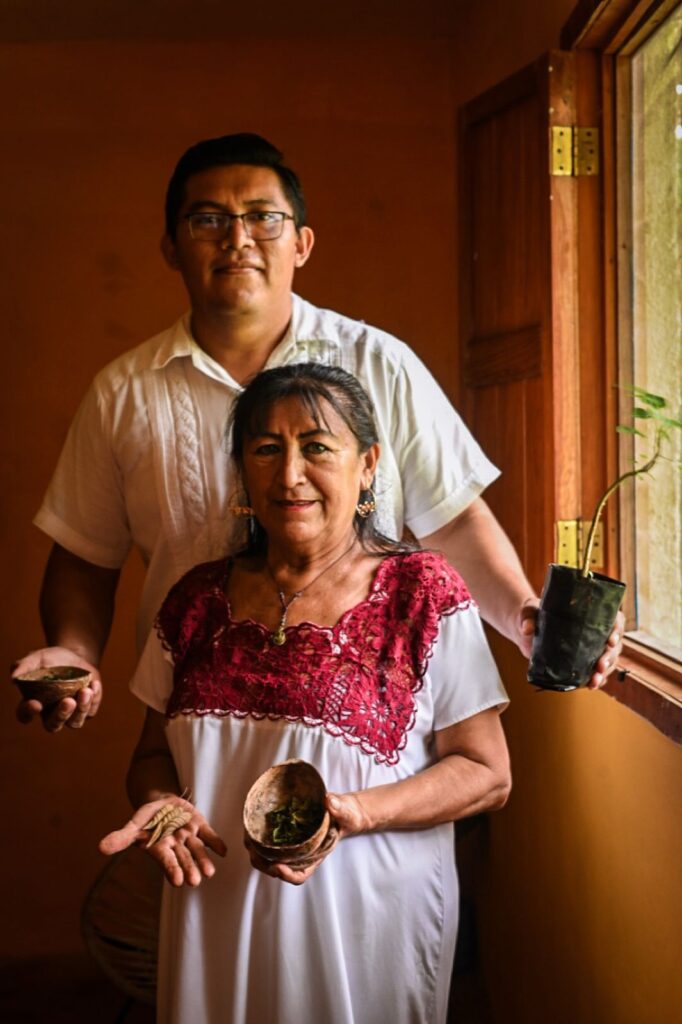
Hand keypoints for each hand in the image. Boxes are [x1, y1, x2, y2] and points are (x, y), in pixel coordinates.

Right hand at [12, 646, 101, 731]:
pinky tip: (93, 683)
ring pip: (75, 723)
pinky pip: (91, 711)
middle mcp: (50, 713)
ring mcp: (70, 713)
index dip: (28, 713)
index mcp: (33, 703)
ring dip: (81, 709)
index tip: (36, 703)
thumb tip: (14, 677)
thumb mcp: (37, 657)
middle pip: (53, 725)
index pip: (25, 715)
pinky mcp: (87, 709)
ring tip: (86, 690)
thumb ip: (24, 665)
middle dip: (61, 715)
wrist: (75, 656)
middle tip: (68, 701)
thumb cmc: (51, 659)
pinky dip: (94, 699)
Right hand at [99, 795, 226, 887]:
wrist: (162, 803)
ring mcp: (189, 837)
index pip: (167, 862)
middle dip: (190, 869)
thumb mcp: (134, 826)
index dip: (172, 870)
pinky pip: (209, 835)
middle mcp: (176, 846)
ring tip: (210, 873)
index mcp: (160, 849)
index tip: (178, 882)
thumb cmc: (147, 819)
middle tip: (195, 881)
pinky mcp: (200, 826)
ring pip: (198, 850)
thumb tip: (100, 848)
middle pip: (184, 859)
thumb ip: (121, 838)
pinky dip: (216, 842)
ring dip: (204, 861)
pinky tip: (223, 851)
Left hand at [245, 791, 365, 885]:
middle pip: (278, 869)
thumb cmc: (346, 815)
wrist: (342, 810)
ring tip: (249, 838)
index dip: (287, 875)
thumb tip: (329, 801)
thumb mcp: (346, 812)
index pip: (299, 875)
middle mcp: (301, 855)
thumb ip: (340, 808)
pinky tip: (252, 826)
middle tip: (253, 849)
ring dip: (257, 852)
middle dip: (263, 863)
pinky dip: (258, 837)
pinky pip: (269, 842)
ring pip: (270, 858)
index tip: (278, 867)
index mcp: (315, 856)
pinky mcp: (286, 834)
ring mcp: (292, 846)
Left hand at [518, 603, 623, 689]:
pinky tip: (591, 685)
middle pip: (614, 645)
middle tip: (600, 665)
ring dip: (605, 672)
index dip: (617, 630)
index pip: (614, 620)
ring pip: (609, 661)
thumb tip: (527, 629)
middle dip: (610, 657)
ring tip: (594, 680)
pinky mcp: (584, 663)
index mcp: (591, 614)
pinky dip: (597, 680)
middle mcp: (597, 632)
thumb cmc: (533, 615)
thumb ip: (527, 618)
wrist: (528, 632)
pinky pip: (597, 673)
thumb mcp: (529, 612)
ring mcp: (592, 649)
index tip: (610, 640)